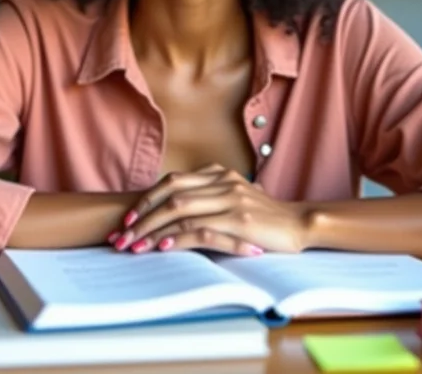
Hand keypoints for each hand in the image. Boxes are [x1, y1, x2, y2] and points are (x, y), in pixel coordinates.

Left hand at [106, 164, 306, 255]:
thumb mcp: (235, 200)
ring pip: (180, 211)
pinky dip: (177, 237)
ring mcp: (230, 199)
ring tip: (133, 246)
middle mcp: (222, 181)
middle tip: (122, 234)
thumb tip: (175, 211)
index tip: (128, 218)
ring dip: (152, 230)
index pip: (172, 182)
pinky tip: (162, 247)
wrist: (299, 223)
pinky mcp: (239, 221)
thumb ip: (209, 199)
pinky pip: (200, 227)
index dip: (147, 199)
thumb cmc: (265, 216)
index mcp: (218, 174)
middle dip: (142, 215)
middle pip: (169, 194)